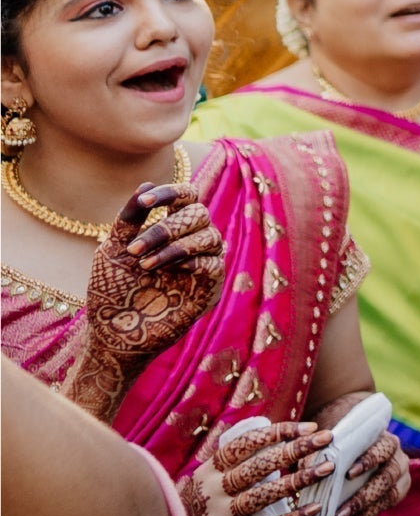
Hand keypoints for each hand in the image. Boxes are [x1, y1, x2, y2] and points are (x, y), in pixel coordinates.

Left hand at [74, 182, 225, 397]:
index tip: (146, 201)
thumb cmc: (111, 292)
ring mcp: (201, 265)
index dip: (171, 192)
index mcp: (170, 230)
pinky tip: (167, 272)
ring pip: (210, 236)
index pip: (187, 197)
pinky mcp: (208, 288)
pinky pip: (213, 263)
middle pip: (199, 213)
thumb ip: (129, 218)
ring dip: (174, 246)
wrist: (112, 333)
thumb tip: (146, 182)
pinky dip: (189, 262)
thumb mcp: (112, 250)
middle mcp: (190, 243)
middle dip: (167, 227)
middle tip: (136, 249)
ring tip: (145, 266)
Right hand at [179, 418, 330, 515]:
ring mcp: (222, 513)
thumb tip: (277, 435)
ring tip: (327, 467)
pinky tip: (313, 506)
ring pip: (263, 493)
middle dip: (294, 450)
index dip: (278, 433)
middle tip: (327, 438)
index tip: (309, 427)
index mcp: (210, 469)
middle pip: (258, 466)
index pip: (246, 444)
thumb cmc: (200, 500)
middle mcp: (215, 489)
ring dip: (298, 479)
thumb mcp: (208, 477)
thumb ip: (235, 460)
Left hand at [334, 430, 407, 515]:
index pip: (383, 448)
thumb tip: (314, 466)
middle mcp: (398, 457)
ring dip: (364, 509)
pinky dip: (368, 514)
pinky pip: (386, 505)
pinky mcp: (398, 491)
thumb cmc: (342, 448)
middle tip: (340, 511)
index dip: (369, 460)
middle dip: (364, 495)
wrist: (353, 456)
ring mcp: (400, 476)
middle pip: (388, 475)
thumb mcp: (335, 446)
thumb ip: (327, 453)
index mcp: (386, 441)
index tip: (349, 474)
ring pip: (390, 494)